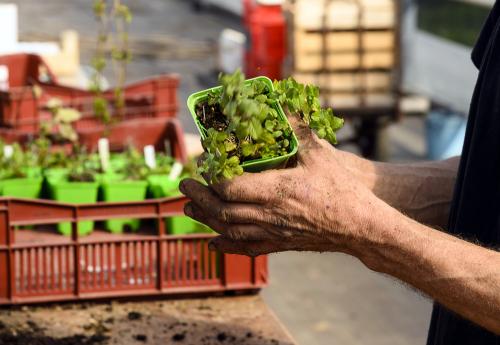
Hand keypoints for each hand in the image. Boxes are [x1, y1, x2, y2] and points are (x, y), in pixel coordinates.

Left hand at [179, 113, 387, 256]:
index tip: (203, 167)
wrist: (359, 227)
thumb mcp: (320, 154)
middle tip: (184, 186)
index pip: (230, 188)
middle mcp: (269, 214)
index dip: (212, 179)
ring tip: (189, 209)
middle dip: (199, 198)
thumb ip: (298, 130)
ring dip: (206, 219)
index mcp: (276, 190)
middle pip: (223, 210)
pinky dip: (226, 245)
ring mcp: (273, 232)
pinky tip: (214, 244)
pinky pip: (247, 248)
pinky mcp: (280, 244)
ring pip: (229, 230)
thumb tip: (283, 106)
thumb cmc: (341, 190)